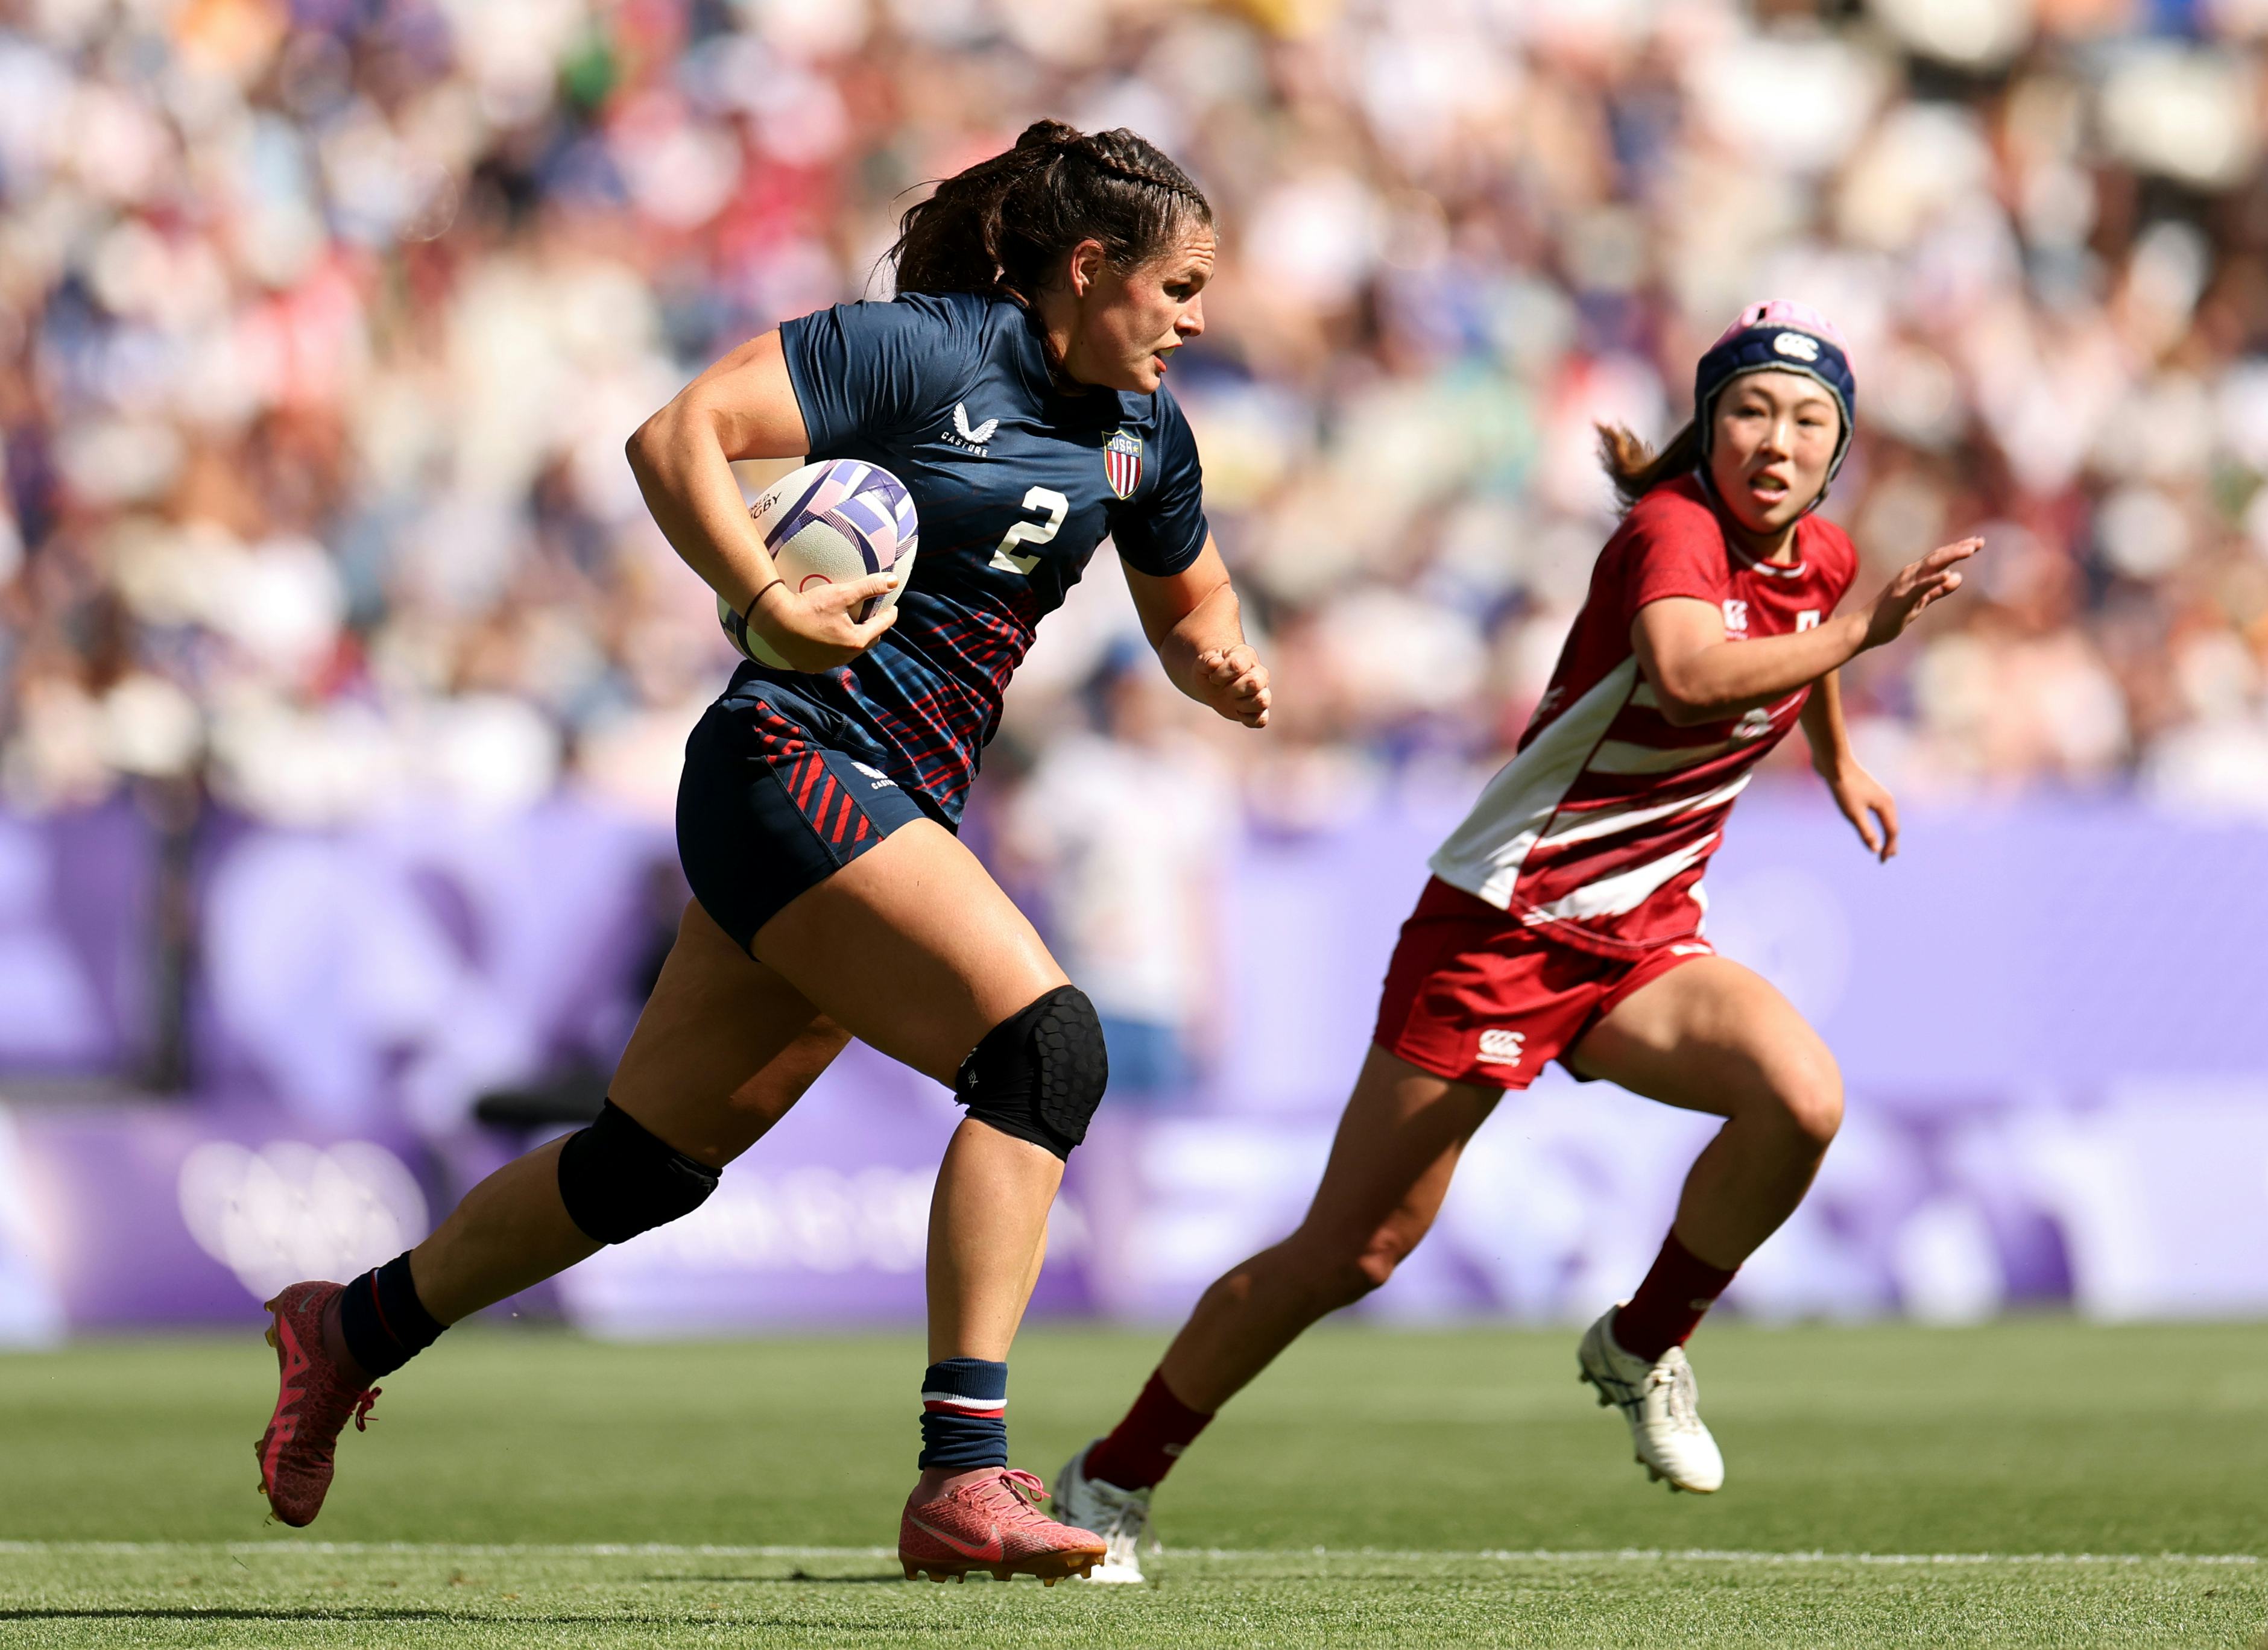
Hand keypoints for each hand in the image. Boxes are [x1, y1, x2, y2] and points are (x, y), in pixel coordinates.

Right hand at [747, 573, 900, 671]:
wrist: (773, 620)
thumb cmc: (808, 606)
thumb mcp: (841, 593)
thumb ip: (869, 587)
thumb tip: (893, 581)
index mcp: (855, 642)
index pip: (881, 626)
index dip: (889, 615)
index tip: (892, 607)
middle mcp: (844, 658)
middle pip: (867, 641)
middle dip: (873, 629)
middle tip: (872, 616)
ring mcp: (826, 665)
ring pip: (848, 652)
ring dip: (852, 640)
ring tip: (850, 626)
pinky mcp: (811, 666)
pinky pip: (829, 658)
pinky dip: (833, 648)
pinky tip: (827, 638)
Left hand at [1193, 643, 1270, 727]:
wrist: (1214, 682)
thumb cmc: (1211, 670)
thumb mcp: (1203, 662)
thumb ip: (1207, 661)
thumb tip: (1215, 662)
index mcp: (1245, 656)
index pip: (1237, 665)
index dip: (1221, 674)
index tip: (1213, 678)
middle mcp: (1258, 673)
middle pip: (1255, 682)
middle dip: (1234, 689)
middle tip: (1224, 690)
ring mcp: (1261, 692)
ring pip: (1263, 701)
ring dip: (1242, 704)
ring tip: (1232, 701)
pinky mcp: (1258, 710)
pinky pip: (1262, 719)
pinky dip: (1249, 720)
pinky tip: (1238, 712)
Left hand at [1819, 757, 1898, 861]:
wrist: (1834, 762)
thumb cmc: (1843, 787)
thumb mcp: (1853, 813)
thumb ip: (1866, 831)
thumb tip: (1876, 849)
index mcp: (1886, 805)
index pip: (1892, 831)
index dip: (1888, 847)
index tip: (1883, 861)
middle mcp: (1885, 799)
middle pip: (1892, 824)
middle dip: (1890, 841)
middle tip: (1888, 857)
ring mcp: (1876, 794)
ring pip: (1886, 817)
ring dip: (1886, 831)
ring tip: (1884, 843)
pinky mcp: (1866, 791)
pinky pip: (1877, 811)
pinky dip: (1878, 822)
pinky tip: (1870, 823)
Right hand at [1864, 537, 1979, 650]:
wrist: (1865, 629)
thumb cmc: (1891, 616)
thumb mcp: (1921, 602)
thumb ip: (1939, 590)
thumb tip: (1958, 577)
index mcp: (1915, 575)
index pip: (1940, 557)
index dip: (1958, 548)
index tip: (1977, 542)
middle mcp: (1910, 575)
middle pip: (1938, 557)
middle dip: (1959, 548)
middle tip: (1980, 541)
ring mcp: (1905, 585)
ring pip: (1931, 566)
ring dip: (1951, 556)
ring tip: (1970, 549)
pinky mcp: (1902, 599)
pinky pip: (1920, 587)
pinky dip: (1934, 580)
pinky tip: (1949, 574)